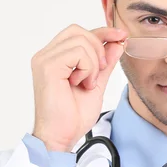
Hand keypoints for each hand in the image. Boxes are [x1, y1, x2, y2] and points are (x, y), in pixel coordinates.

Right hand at [31, 25, 126, 151]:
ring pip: (81, 41)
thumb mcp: (97, 83)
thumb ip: (105, 63)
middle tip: (100, 72)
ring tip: (88, 83)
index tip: (121, 36)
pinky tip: (82, 84)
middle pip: (79, 31)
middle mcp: (46, 55)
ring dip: (93, 63)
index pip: (79, 33)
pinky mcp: (48, 67)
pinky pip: (78, 53)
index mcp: (55, 58)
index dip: (102, 32)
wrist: (62, 136)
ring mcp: (45, 60)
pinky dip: (87, 68)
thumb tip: (117, 42)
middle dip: (98, 48)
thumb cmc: (73, 115)